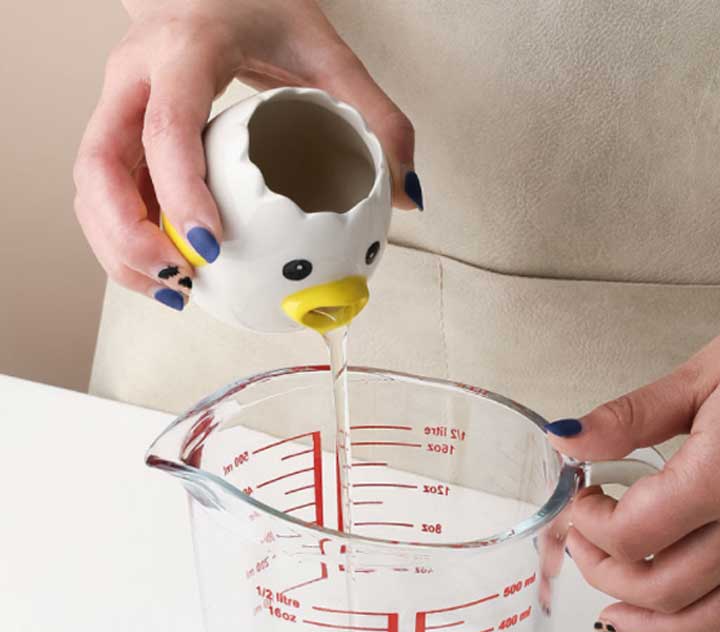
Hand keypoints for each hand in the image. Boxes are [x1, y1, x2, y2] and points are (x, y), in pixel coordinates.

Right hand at [74, 0, 419, 309]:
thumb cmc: (259, 11)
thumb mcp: (326, 50)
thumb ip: (375, 115)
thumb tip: (407, 193)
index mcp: (182, 50)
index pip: (167, 126)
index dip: (182, 190)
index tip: (211, 247)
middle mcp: (133, 77)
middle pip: (98, 166)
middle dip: (130, 238)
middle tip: (182, 283)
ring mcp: (115, 105)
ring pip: (89, 189)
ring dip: (120, 251)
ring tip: (174, 292)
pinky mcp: (116, 132)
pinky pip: (103, 195)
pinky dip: (125, 242)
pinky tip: (166, 271)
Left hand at [545, 310, 719, 631]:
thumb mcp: (699, 378)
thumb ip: (628, 418)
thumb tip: (567, 441)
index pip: (632, 534)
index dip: (589, 524)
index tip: (579, 499)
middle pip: (661, 586)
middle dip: (604, 572)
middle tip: (581, 540)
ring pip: (705, 616)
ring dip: (648, 621)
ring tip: (610, 607)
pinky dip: (703, 631)